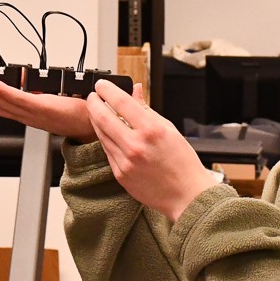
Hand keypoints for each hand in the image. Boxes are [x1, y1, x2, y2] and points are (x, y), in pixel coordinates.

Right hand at [0, 73, 96, 141]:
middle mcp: (23, 114)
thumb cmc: (78, 113)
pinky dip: (2, 92)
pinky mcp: (43, 108)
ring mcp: (31, 112)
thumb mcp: (49, 98)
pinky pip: (19, 100)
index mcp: (23, 112)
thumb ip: (33, 89)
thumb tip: (23, 76)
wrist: (97, 124)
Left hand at [87, 79, 220, 221]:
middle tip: (93, 96)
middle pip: (103, 117)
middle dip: (94, 103)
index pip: (122, 102)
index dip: (108, 90)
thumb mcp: (169, 129)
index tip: (102, 85)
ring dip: (96, 120)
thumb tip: (135, 91)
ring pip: (101, 134)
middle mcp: (136, 145)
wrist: (186, 195)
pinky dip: (105, 138)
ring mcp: (125, 161)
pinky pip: (107, 151)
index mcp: (151, 130)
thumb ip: (146, 109)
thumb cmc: (182, 162)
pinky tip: (108, 132)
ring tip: (98, 112)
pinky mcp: (120, 174)